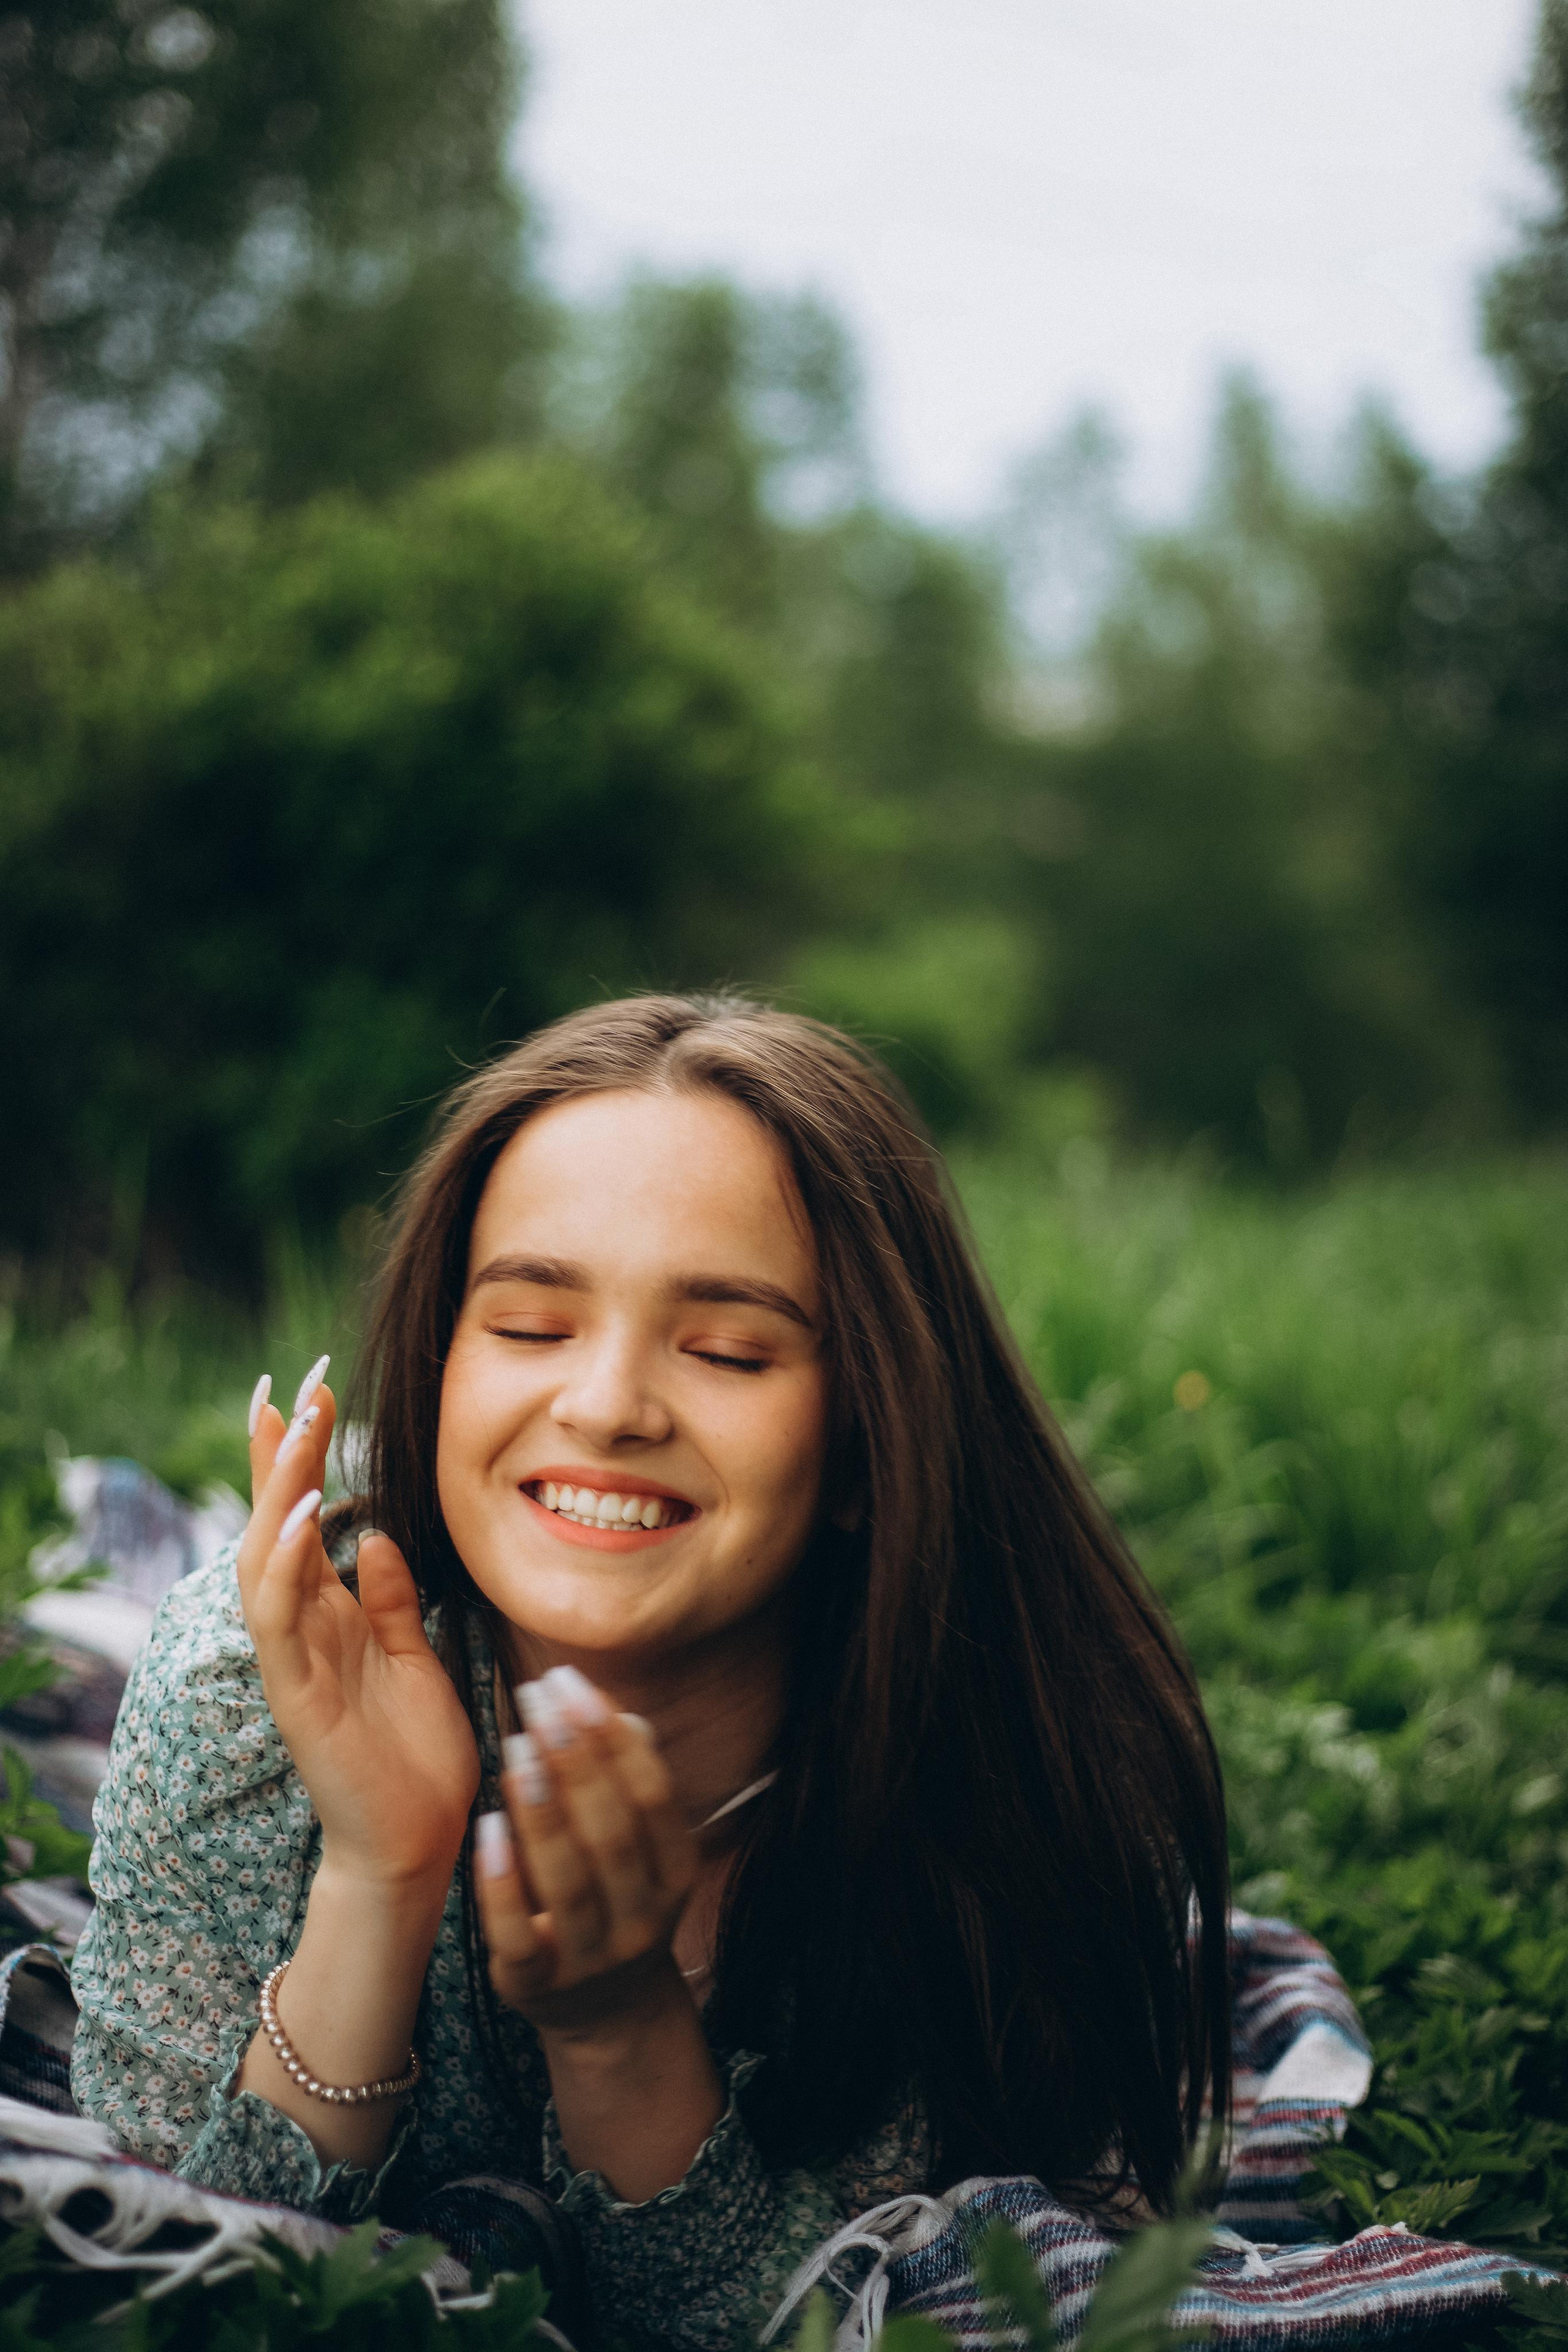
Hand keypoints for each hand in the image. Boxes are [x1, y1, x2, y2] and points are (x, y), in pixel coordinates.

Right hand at [238, 1366, 480, 1892]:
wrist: (417, 1844)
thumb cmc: (414, 1756)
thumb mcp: (414, 1657)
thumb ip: (392, 1602)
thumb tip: (379, 1539)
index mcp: (332, 1615)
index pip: (303, 1521)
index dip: (298, 1458)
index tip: (305, 1392)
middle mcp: (303, 1628)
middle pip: (275, 1523)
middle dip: (282, 1452)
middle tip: (295, 1383)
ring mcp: (293, 1658)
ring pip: (265, 1557)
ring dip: (278, 1490)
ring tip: (299, 1426)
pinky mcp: (296, 1693)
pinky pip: (279, 1616)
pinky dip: (286, 1561)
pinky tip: (305, 1515)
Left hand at [474, 1672, 699, 2042]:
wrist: (608, 2013)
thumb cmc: (618, 1902)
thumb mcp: (641, 1851)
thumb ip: (630, 1787)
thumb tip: (625, 1716)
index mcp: (674, 1875)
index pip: (652, 1797)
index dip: (614, 1736)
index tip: (572, 1682)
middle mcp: (641, 1919)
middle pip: (611, 1832)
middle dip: (575, 1758)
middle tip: (537, 1697)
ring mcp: (590, 1958)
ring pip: (568, 1880)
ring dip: (542, 1809)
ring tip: (516, 1746)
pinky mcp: (536, 1987)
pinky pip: (518, 1934)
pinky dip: (502, 1882)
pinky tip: (486, 1827)